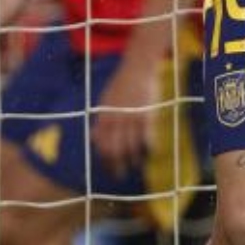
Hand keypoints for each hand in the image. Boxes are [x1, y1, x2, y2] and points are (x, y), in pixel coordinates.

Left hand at [93, 54, 159, 179]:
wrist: (137, 69)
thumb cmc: (121, 85)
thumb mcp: (105, 102)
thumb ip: (100, 121)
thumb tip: (93, 138)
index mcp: (104, 117)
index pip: (102, 146)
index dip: (105, 160)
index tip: (109, 169)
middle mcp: (116, 120)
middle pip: (115, 150)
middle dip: (117, 166)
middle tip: (120, 175)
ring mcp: (131, 118)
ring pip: (131, 146)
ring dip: (133, 159)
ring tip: (136, 165)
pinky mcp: (146, 114)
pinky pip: (147, 137)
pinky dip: (148, 147)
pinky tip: (150, 152)